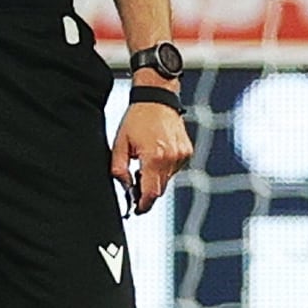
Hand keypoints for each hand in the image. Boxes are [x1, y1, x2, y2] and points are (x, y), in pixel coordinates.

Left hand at [111, 98, 192, 214]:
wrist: (157, 98)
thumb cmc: (137, 118)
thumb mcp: (120, 144)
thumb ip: (119, 169)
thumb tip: (124, 187)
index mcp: (154, 157)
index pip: (151, 192)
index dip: (143, 204)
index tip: (137, 210)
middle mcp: (171, 158)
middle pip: (160, 188)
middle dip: (147, 191)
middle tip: (135, 184)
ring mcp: (181, 155)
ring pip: (167, 179)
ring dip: (156, 178)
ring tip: (145, 161)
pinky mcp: (187, 151)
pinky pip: (175, 168)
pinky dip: (165, 168)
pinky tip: (156, 154)